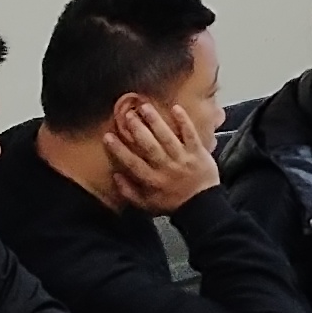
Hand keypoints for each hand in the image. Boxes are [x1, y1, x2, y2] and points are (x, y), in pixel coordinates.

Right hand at [102, 96, 219, 216]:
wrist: (203, 205)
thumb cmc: (173, 203)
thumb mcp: (147, 205)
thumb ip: (129, 192)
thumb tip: (115, 176)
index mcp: (152, 180)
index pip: (132, 163)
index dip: (119, 149)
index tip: (108, 136)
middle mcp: (166, 167)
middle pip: (149, 146)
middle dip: (137, 129)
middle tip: (128, 115)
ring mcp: (183, 158)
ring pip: (167, 137)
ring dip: (155, 121)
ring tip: (145, 107)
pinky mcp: (198, 152)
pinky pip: (190, 134)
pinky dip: (184, 121)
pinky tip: (175, 108)